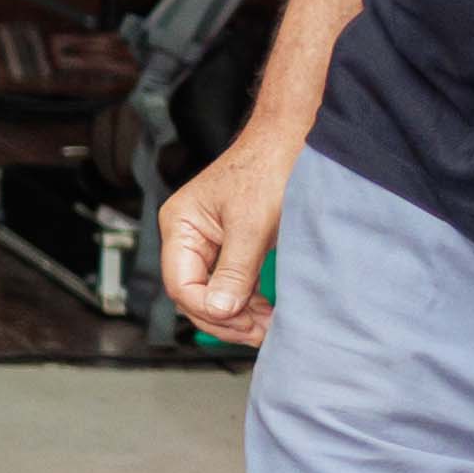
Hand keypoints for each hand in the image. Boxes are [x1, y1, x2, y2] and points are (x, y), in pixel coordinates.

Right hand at [157, 130, 288, 340]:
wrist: (293, 141)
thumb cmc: (270, 169)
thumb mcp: (252, 226)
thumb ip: (233, 271)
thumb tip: (219, 311)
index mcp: (180, 225)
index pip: (180, 284)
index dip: (209, 309)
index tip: (244, 320)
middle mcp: (188, 235)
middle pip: (193, 294)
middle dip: (224, 318)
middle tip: (260, 331)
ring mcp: (209, 241)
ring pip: (212, 293)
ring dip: (237, 314)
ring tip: (267, 326)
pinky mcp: (231, 246)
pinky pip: (229, 284)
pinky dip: (246, 302)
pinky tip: (266, 312)